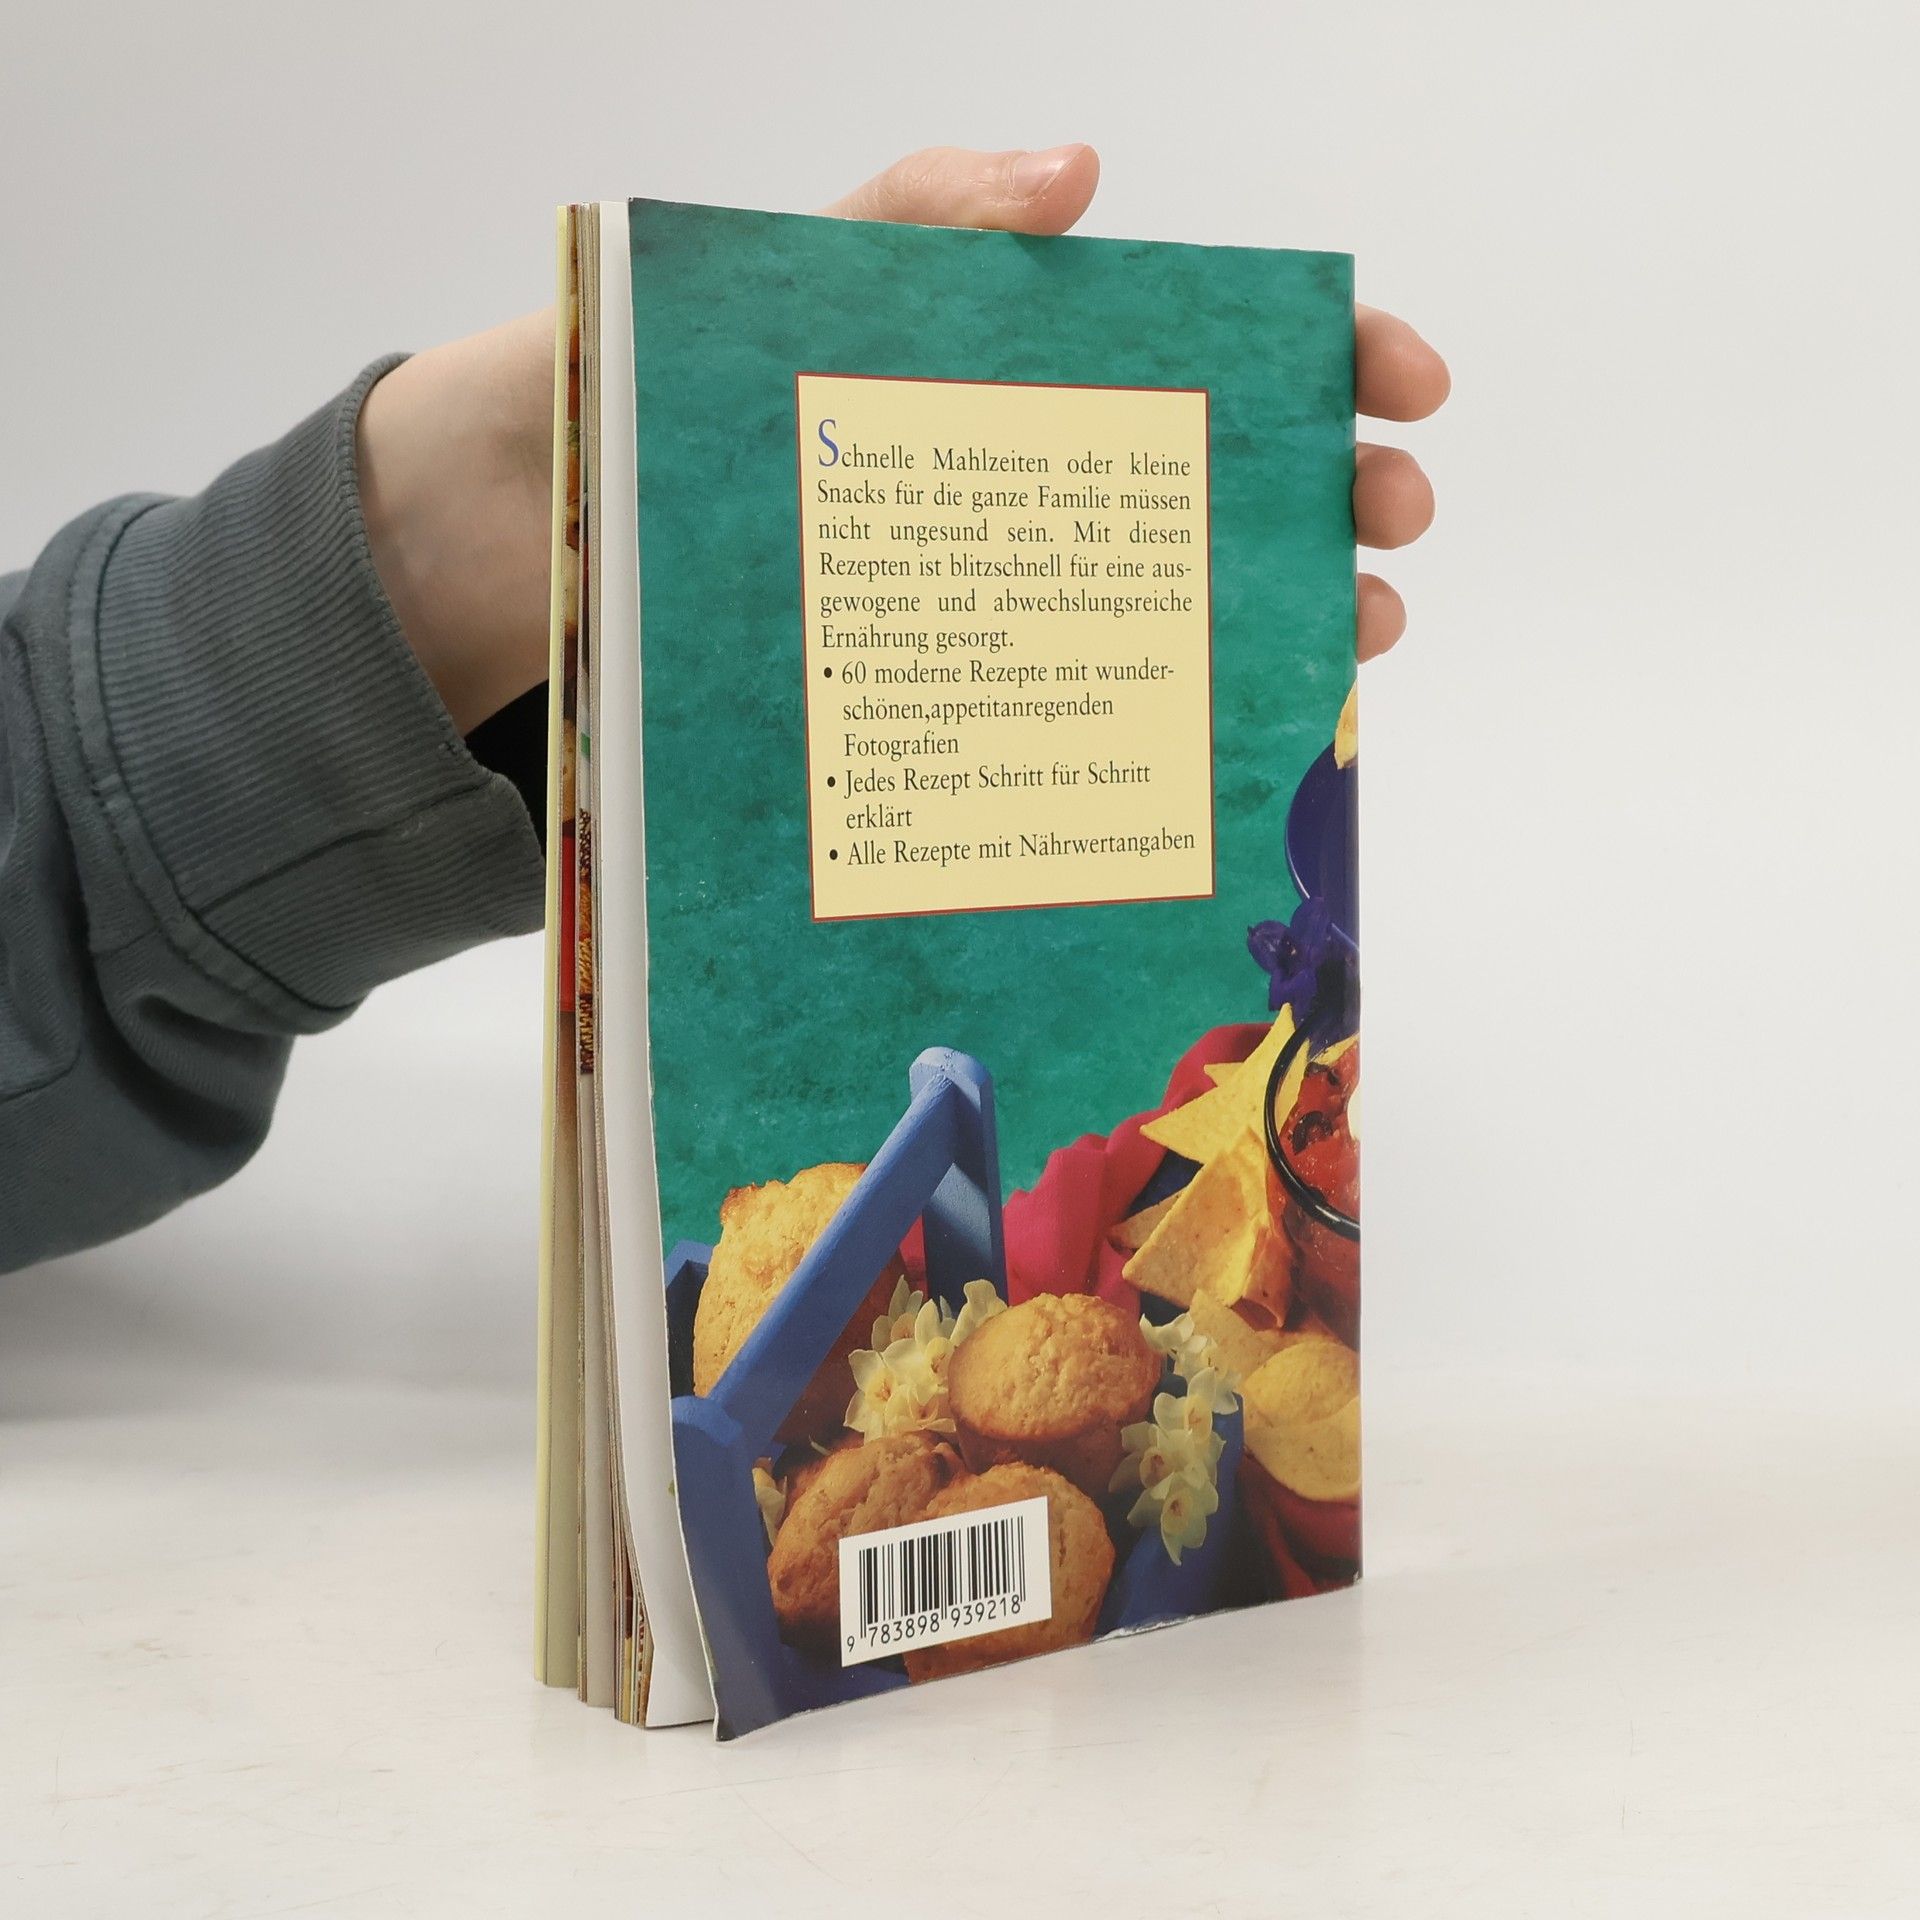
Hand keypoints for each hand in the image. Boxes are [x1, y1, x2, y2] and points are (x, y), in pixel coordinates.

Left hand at [358, 146, 1446, 733]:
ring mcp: (954, 609)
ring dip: (1261, 625)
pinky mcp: (904, 714)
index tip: (1393, 379)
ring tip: (1344, 645)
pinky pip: (1040, 722)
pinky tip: (1200, 753)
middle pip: (1194, 490)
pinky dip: (1136, 736)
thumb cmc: (599, 404)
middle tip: (1388, 523)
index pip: (1181, 348)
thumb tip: (1080, 179)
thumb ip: (904, 224)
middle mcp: (985, 497)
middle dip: (1320, 498)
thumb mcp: (755, 291)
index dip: (1307, 355)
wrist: (477, 562)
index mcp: (975, 375)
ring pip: (1143, 615)